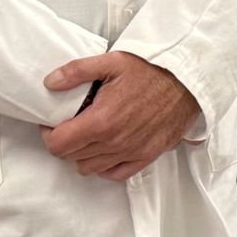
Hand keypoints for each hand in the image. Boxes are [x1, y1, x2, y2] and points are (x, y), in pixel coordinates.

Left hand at [40, 50, 198, 180]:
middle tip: (71, 124)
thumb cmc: (151, 69)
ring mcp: (131, 152)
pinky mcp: (147, 156)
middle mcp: (114, 143)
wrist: (187, 79)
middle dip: (65, 141)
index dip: (48, 134)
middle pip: (71, 157)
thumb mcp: (111, 62)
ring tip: (89, 135)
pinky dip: (105, 166)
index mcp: (101, 121)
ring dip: (83, 154)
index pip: (57, 145)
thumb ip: (76, 72)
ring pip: (90, 168)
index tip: (53, 122)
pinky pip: (116, 174)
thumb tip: (50, 83)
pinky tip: (107, 148)